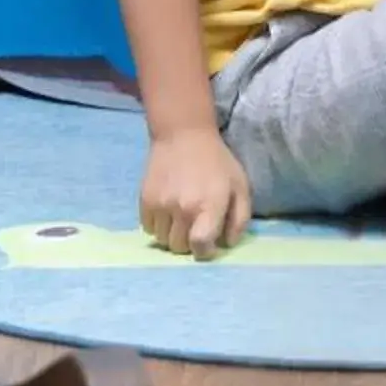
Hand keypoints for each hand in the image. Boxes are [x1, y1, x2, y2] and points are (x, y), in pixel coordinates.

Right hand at [139, 126, 249, 258]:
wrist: (183, 134)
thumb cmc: (216, 161)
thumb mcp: (240, 185)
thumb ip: (240, 218)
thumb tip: (228, 244)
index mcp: (209, 205)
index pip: (200, 246)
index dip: (205, 251)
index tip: (208, 244)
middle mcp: (183, 208)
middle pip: (180, 247)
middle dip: (189, 242)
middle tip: (195, 227)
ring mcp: (161, 205)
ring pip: (163, 240)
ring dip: (172, 235)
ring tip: (180, 218)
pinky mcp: (145, 200)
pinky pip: (148, 229)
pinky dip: (158, 226)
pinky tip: (167, 211)